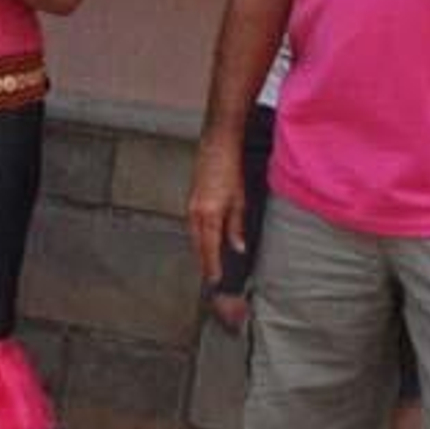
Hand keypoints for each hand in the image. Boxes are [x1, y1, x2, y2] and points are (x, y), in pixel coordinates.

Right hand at [186, 148, 245, 284]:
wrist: (216, 148)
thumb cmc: (229, 170)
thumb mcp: (239, 200)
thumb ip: (236, 226)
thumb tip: (238, 247)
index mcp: (208, 214)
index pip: (209, 248)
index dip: (212, 266)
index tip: (215, 280)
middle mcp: (195, 213)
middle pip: (198, 245)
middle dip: (203, 262)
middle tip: (210, 277)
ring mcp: (190, 206)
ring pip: (194, 236)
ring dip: (200, 250)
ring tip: (207, 264)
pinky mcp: (191, 201)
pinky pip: (193, 226)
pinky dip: (198, 237)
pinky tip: (204, 241)